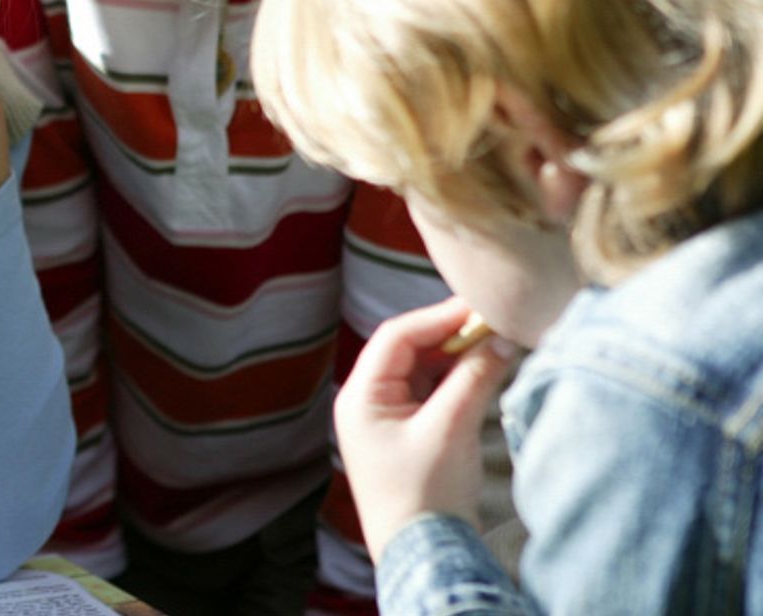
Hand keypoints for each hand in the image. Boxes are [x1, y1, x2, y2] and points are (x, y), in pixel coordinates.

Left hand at [336, 296, 517, 563]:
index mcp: (361, 397)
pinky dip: (457, 381)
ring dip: (457, 358)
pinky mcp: (408, 434)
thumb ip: (474, 378)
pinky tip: (486, 373)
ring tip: (497, 346)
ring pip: (423, 370)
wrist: (425, 554)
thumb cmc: (426, 494)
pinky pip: (431, 393)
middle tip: (494, 324)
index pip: (397, 337)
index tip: (479, 307)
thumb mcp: (451, 429)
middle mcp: (366, 403)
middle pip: (409, 350)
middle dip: (451, 336)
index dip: (439, 317)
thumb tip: (501, 339)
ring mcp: (386, 419)